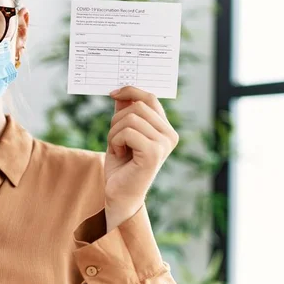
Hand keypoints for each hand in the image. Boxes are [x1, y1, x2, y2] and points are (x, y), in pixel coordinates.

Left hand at [104, 86, 178, 230]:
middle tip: (115, 138)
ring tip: (118, 148)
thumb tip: (121, 90)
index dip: (131, 91)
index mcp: (165, 128)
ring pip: (130, 118)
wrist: (119, 193)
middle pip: (137, 106)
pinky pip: (127, 132)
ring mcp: (164, 144)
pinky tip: (120, 154)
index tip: (113, 93)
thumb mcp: (121, 132)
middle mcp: (170, 135)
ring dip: (114, 133)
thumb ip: (124, 112)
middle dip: (117, 120)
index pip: (150, 98)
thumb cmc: (121, 163)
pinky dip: (115, 141)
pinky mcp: (154, 153)